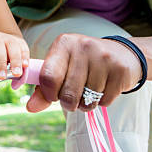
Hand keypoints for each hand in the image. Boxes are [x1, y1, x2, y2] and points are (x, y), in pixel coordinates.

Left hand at [26, 33, 141, 112]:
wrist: (121, 53)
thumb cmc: (81, 63)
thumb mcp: (61, 67)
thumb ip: (43, 88)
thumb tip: (30, 107)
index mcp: (63, 43)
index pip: (48, 76)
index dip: (48, 93)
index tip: (52, 95)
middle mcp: (83, 47)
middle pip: (68, 93)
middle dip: (68, 103)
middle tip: (71, 99)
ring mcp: (103, 58)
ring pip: (87, 100)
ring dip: (85, 104)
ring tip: (88, 91)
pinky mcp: (120, 70)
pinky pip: (105, 101)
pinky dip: (101, 102)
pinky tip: (103, 88)